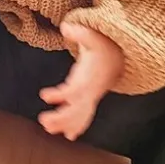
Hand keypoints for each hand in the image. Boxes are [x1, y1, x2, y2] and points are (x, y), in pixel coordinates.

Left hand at [38, 22, 124, 140]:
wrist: (121, 55)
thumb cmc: (104, 45)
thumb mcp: (93, 35)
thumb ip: (79, 32)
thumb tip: (65, 27)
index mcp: (90, 75)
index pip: (76, 88)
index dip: (61, 94)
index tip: (45, 96)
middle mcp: (91, 89)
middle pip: (78, 107)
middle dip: (62, 117)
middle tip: (43, 122)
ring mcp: (92, 95)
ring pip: (80, 114)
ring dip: (66, 124)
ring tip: (47, 129)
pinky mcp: (90, 98)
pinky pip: (85, 115)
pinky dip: (77, 126)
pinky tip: (68, 136)